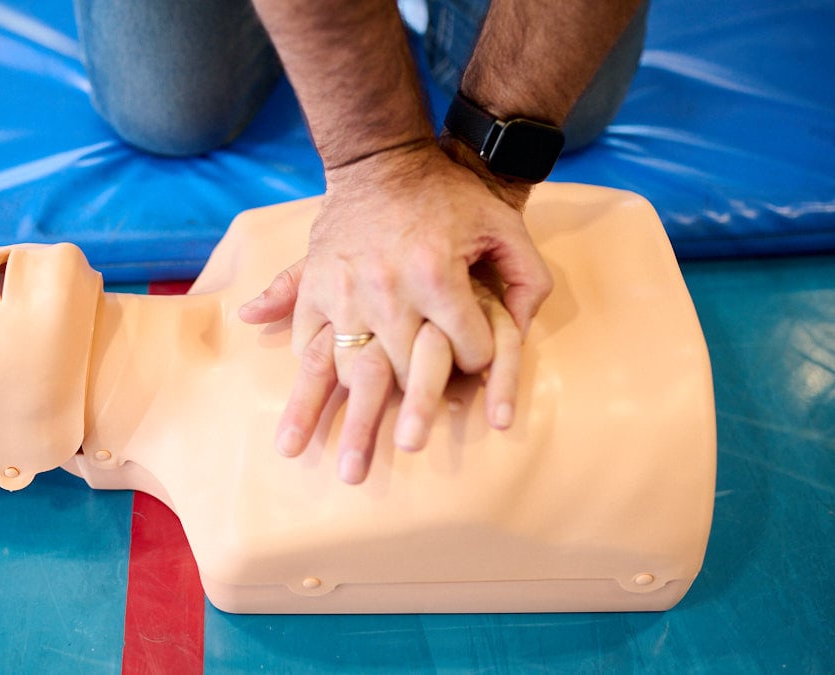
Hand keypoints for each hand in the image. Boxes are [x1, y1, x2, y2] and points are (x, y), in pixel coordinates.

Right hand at [239, 142, 551, 483]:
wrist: (381, 159)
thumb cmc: (449, 196)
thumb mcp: (504, 226)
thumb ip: (526, 279)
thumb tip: (522, 328)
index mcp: (438, 276)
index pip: (467, 348)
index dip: (481, 362)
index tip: (478, 365)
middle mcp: (388, 289)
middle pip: (405, 372)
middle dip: (416, 409)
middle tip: (410, 449)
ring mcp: (344, 290)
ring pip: (350, 369)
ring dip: (347, 414)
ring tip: (337, 462)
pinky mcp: (315, 286)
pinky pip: (308, 340)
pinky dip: (309, 373)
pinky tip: (307, 406)